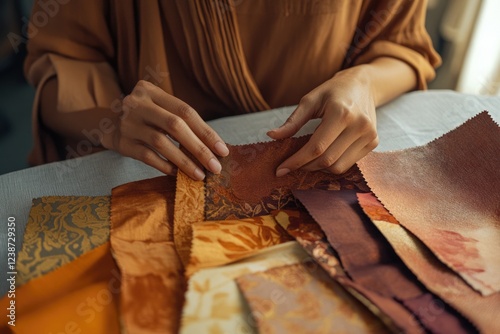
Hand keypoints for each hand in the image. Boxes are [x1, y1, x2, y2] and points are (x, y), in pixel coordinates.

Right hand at [101, 80, 228, 179]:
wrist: (107, 124)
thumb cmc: (146, 118)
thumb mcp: (160, 109)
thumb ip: (182, 122)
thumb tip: (214, 147)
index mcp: (151, 91)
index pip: (185, 111)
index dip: (206, 131)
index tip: (222, 150)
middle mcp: (137, 103)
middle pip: (175, 125)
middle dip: (199, 148)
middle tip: (215, 166)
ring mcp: (127, 122)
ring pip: (161, 142)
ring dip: (184, 161)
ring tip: (199, 174)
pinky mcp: (122, 142)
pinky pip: (147, 156)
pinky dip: (165, 166)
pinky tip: (178, 174)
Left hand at [267, 66, 378, 175]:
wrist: (364, 85)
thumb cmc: (333, 91)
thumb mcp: (310, 100)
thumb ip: (292, 121)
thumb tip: (271, 136)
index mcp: (341, 113)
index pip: (316, 147)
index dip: (296, 161)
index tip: (280, 169)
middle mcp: (359, 126)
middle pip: (326, 160)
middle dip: (304, 166)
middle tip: (289, 166)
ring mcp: (369, 136)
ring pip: (338, 167)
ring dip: (318, 168)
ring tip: (306, 160)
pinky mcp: (373, 142)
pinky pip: (348, 164)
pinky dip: (332, 165)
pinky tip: (323, 156)